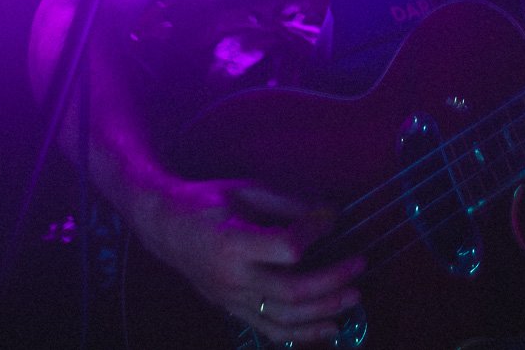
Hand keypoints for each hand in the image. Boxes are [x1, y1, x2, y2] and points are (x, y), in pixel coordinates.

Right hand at [136, 176, 364, 345]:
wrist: (165, 228)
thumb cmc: (208, 201)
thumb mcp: (247, 191)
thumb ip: (289, 205)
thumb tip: (331, 215)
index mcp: (233, 243)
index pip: (287, 249)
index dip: (314, 234)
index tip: (329, 220)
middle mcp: (232, 279)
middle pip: (291, 292)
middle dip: (331, 282)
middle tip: (359, 265)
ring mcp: (231, 301)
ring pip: (283, 319)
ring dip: (323, 312)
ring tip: (353, 298)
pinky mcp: (232, 311)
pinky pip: (269, 330)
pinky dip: (301, 334)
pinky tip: (328, 329)